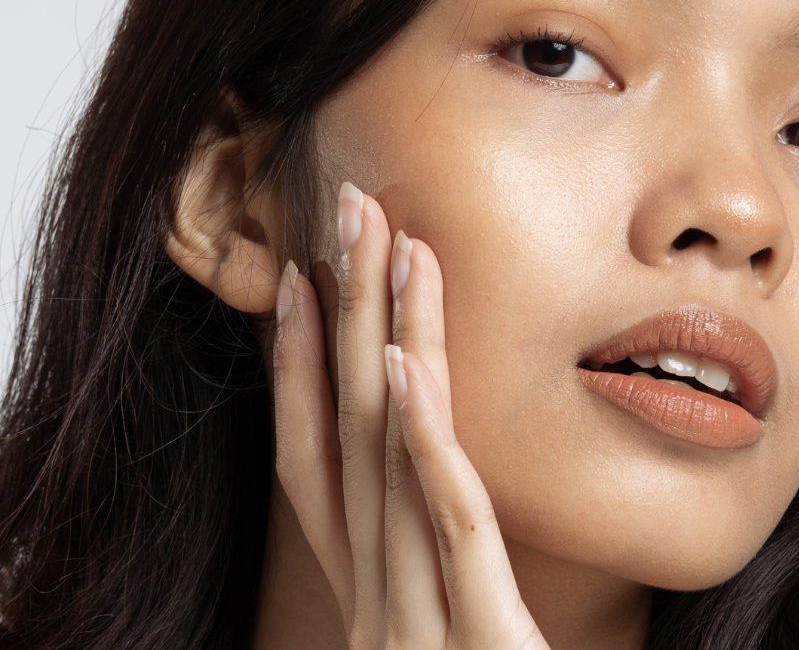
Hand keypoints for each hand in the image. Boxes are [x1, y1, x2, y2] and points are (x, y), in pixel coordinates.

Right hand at [272, 182, 549, 648]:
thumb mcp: (455, 641)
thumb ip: (446, 583)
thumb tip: (447, 505)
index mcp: (380, 593)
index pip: (325, 463)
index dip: (303, 370)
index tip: (302, 288)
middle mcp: (380, 592)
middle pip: (348, 429)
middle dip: (342, 315)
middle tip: (342, 213)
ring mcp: (413, 613)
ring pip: (388, 453)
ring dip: (381, 341)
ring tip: (379, 243)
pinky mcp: (472, 637)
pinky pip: (442, 522)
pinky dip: (418, 440)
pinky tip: (400, 368)